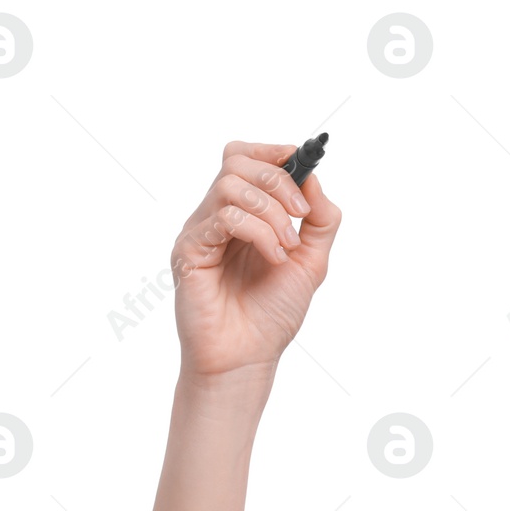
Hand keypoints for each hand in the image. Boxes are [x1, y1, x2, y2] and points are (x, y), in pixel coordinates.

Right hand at [171, 139, 341, 379]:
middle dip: (278, 181)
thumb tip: (315, 180)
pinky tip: (273, 259)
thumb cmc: (272, 315)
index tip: (304, 160)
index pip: (246, 158)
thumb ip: (320, 221)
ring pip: (230, 185)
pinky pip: (223, 218)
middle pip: (237, 161)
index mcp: (244, 214)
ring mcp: (201, 232)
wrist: (248, 358)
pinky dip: (258, 232)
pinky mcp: (189, 251)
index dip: (274, 152)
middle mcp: (218, 216)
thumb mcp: (311, 262)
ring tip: (286, 249)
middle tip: (300, 216)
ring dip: (271, 213)